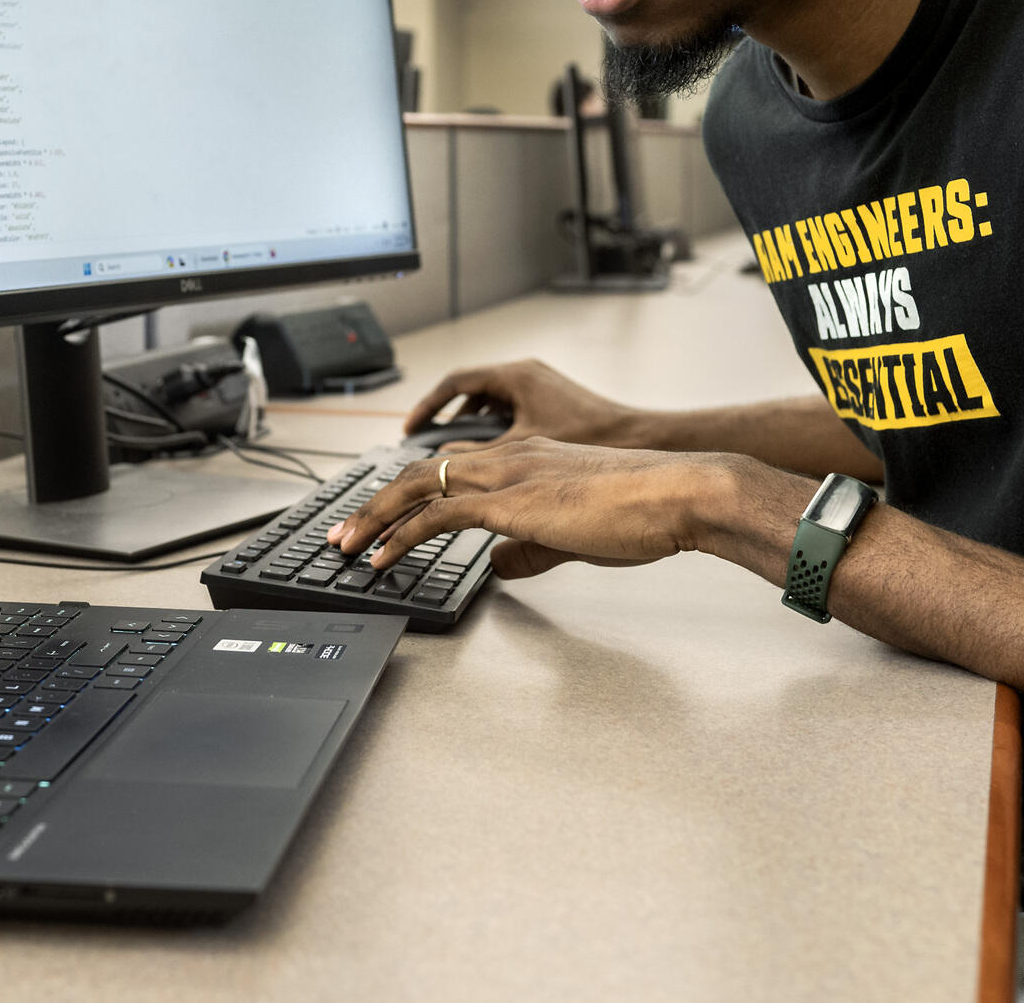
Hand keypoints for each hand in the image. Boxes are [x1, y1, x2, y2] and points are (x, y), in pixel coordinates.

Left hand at [325, 436, 750, 579]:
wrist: (680, 490)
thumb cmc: (644, 509)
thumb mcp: (575, 534)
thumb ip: (531, 549)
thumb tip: (498, 566)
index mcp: (526, 457)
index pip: (452, 467)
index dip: (412, 493)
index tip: (383, 517)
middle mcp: (510, 457)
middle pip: (421, 471)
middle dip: (375, 504)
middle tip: (343, 533)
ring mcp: (508, 474)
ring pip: (419, 486)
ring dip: (375, 518)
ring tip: (345, 546)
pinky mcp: (512, 501)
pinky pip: (438, 515)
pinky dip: (402, 535)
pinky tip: (383, 557)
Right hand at [402, 360, 649, 448]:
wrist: (647, 446)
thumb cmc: (596, 442)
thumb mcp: (526, 455)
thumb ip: (480, 464)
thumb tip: (446, 472)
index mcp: (516, 378)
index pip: (455, 384)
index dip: (428, 407)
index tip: (411, 429)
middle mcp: (528, 376)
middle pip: (470, 393)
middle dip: (445, 419)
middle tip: (425, 443)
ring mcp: (543, 389)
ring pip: (492, 403)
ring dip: (469, 427)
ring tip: (452, 456)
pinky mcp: (555, 406)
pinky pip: (511, 412)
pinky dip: (494, 432)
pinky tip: (492, 460)